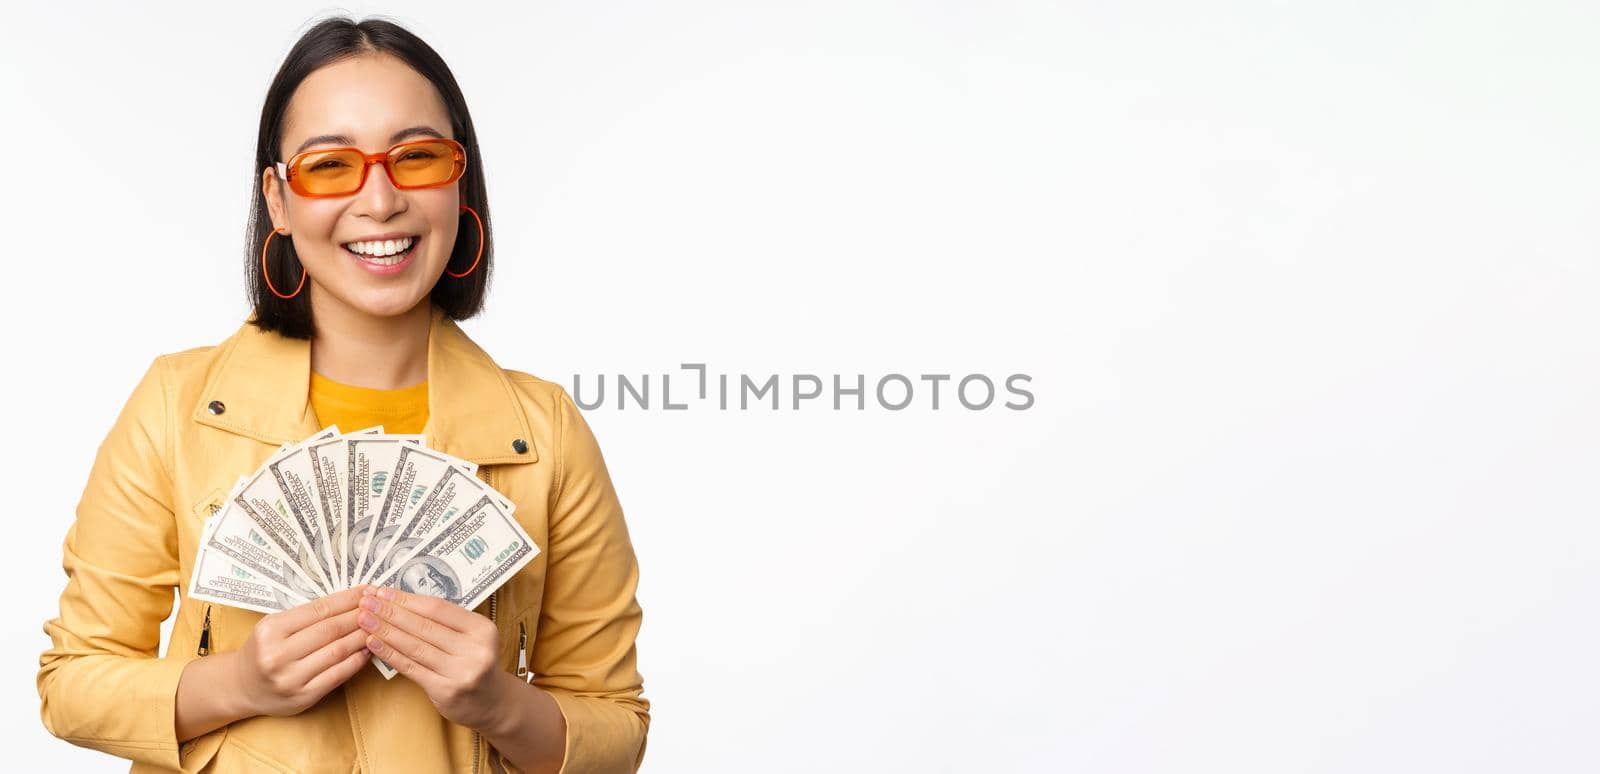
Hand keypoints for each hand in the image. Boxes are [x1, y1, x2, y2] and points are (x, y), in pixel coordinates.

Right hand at [230, 585, 371, 716]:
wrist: (240, 686)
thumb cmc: (263, 650)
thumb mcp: (273, 626)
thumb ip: (306, 615)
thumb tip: (349, 599)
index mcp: (270, 630)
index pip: (319, 610)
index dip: (347, 599)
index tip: (367, 590)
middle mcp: (277, 654)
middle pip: (330, 630)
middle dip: (359, 615)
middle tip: (379, 606)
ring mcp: (290, 678)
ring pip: (337, 651)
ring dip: (363, 636)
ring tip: (378, 626)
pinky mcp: (302, 697)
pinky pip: (338, 674)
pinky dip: (357, 660)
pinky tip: (368, 650)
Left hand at [357, 586, 506, 729]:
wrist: (492, 702)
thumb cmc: (475, 663)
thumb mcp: (472, 637)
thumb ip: (445, 622)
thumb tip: (402, 601)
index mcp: (482, 628)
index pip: (437, 608)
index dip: (407, 599)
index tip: (382, 591)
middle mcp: (474, 649)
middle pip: (424, 626)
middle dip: (390, 612)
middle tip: (366, 601)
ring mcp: (460, 671)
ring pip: (415, 646)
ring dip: (385, 631)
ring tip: (364, 619)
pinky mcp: (445, 690)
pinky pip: (411, 668)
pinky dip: (389, 654)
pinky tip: (373, 643)